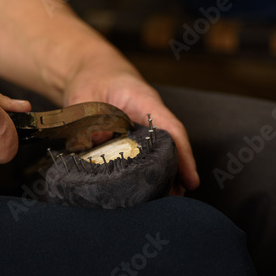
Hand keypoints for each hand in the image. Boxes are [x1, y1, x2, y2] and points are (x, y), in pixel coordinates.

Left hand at [63, 60, 199, 195]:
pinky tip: (143, 192)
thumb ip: (89, 116)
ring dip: (162, 177)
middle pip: (170, 147)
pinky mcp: (130, 137)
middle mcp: (148, 116)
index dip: (184, 155)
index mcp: (143, 101)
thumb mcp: (85, 95)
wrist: (89, 73)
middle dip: (176, 175)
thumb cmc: (90, 81)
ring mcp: (141, 128)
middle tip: (175, 200)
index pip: (171, 128)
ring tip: (164, 202)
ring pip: (157, 154)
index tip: (191, 179)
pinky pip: (141, 157)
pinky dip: (144, 173)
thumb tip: (100, 138)